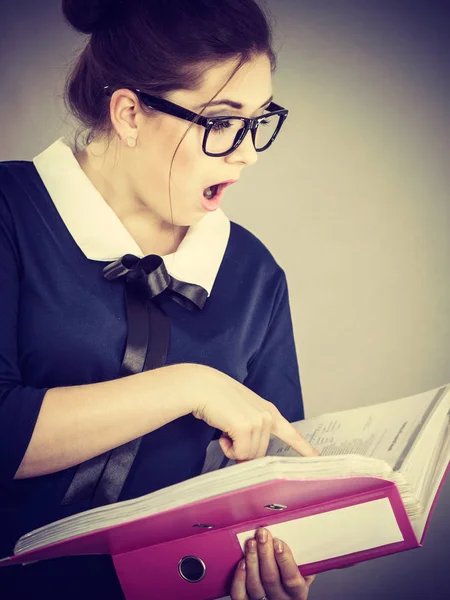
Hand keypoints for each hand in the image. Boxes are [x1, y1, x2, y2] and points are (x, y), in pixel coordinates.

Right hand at [187, 364, 317, 461]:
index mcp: (268, 411)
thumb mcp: (240, 414)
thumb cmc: (216, 399)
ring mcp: (259, 421)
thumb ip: (250, 434)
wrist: (201, 386)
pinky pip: (239, 453)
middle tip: (228, 434)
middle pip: (260, 453)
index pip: (291, 433)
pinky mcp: (247, 427)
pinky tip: (222, 432)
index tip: (318, 458)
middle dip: (242, 450)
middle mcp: (268, 416)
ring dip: (233, 448)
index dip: (304, 448)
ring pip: (249, 455)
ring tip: (224, 428)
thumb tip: (247, 460)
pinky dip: (228, 449)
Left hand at [230, 527, 315, 599]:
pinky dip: (240, 578)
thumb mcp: (304, 572)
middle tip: (262, 535)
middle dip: (265, 553)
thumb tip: (299, 537)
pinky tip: (242, 562)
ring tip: (251, 543)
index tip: (278, 542)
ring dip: (252, 560)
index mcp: (297, 593)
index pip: (291, 578)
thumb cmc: (292, 578)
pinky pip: (241, 594)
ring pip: (255, 585)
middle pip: (271, 578)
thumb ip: (302, 560)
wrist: (282, 596)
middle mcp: (280, 598)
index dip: (284, 560)